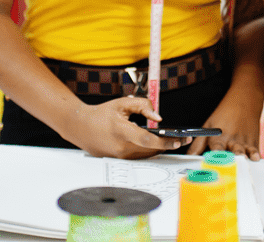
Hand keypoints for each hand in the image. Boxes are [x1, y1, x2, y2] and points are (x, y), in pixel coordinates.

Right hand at [61, 97, 190, 158]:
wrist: (81, 127)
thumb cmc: (100, 115)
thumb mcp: (122, 104)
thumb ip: (143, 106)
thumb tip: (158, 117)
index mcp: (121, 131)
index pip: (147, 139)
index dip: (165, 141)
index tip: (178, 139)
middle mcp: (121, 147)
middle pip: (151, 149)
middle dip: (168, 144)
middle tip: (183, 139)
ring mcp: (120, 156)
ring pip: (146, 154)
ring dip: (159, 148)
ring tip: (172, 140)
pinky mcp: (120, 160)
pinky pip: (139, 157)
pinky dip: (148, 150)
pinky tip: (155, 143)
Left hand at [186, 92, 261, 160]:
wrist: (244, 101)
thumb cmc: (224, 115)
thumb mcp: (208, 126)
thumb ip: (198, 144)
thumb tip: (189, 156)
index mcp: (218, 137)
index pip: (214, 150)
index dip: (212, 158)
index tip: (209, 166)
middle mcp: (231, 141)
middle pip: (228, 151)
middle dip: (228, 158)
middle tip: (226, 163)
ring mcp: (243, 142)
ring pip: (244, 151)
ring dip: (242, 156)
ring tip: (242, 159)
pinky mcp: (254, 143)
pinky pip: (255, 151)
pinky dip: (256, 155)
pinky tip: (256, 158)